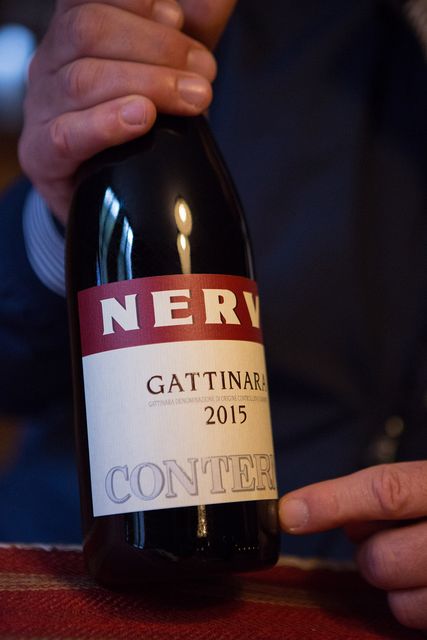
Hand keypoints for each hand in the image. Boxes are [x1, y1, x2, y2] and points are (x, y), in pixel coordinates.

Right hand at [18, 0, 235, 222]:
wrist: (115, 184)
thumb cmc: (140, 116)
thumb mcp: (169, 64)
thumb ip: (191, 27)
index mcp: (74, 30)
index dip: (137, 3)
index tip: (179, 19)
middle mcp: (51, 61)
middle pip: (88, 32)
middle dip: (157, 48)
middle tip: (203, 74)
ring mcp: (42, 107)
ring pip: (81, 81)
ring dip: (146, 85)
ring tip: (191, 98)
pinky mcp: (41, 154)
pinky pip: (66, 134)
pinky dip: (105, 124)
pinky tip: (140, 118)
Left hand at [279, 461, 426, 630]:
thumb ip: (390, 494)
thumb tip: (327, 513)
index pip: (385, 491)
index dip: (331, 502)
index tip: (291, 512)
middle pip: (380, 556)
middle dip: (369, 552)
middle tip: (387, 538)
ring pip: (396, 600)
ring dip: (392, 583)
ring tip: (415, 561)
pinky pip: (416, 621)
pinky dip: (413, 606)